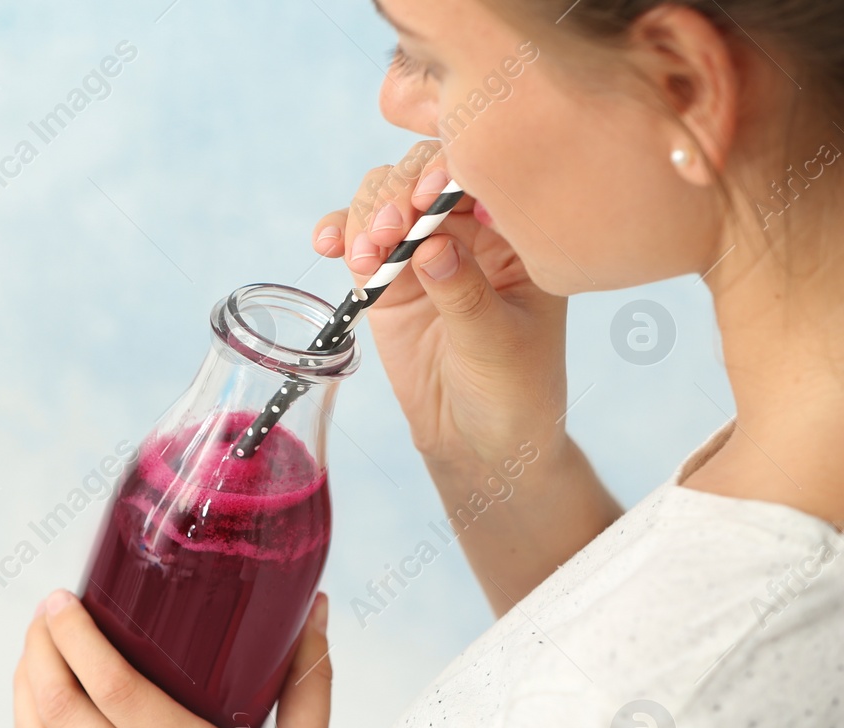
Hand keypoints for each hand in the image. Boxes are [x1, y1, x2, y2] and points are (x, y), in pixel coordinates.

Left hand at [13, 590, 391, 727]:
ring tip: (34, 653)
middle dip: (39, 651)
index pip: (114, 689)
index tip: (63, 600)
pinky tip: (39, 715)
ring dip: (25, 693)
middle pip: (61, 710)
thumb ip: (308, 689)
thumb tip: (316, 617)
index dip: (76, 637)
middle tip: (44, 615)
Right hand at [314, 140, 568, 467]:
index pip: (482, 175)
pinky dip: (338, 233)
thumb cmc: (513, 391)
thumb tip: (432, 245)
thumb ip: (464, 294)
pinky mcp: (385, 278)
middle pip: (423, 174)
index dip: (450, 170)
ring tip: (363, 254)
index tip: (429, 196)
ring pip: (385, 198)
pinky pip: (356, 239)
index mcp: (517, 231)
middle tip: (391, 229)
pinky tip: (328, 246)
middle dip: (400, 191)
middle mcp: (470, 228)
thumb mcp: (499, 344)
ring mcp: (423, 250)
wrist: (479, 440)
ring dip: (366, 214)